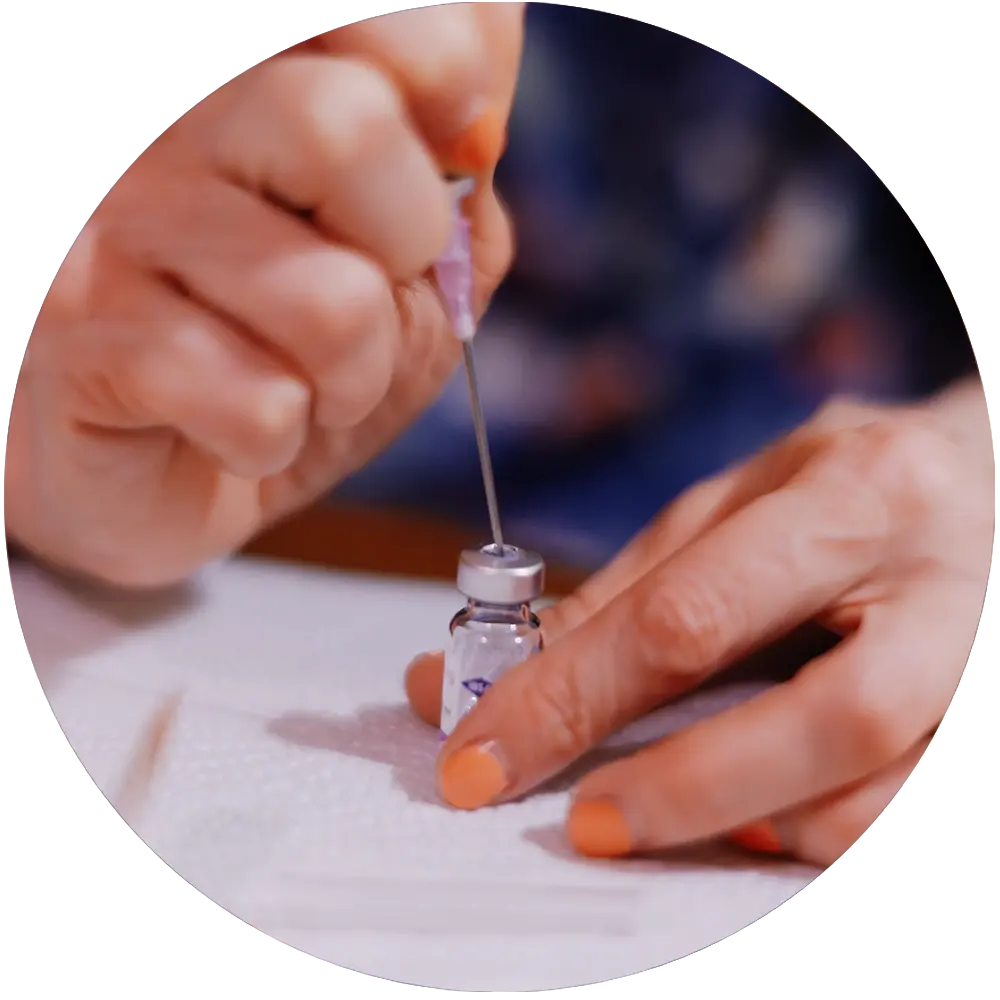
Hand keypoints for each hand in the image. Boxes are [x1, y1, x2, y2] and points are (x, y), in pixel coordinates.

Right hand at [7, 3, 524, 587]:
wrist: (173, 475)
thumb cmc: (289, 365)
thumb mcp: (405, 275)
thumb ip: (450, 185)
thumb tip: (487, 81)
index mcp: (245, 90)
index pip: (362, 16)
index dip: (442, 68)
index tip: (453, 137)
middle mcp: (164, 128)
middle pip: (345, 126)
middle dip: (407, 245)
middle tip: (366, 296)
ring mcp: (114, 225)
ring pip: (330, 301)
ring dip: (354, 378)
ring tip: (304, 386)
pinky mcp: (83, 335)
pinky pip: (262, 404)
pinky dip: (281, 440)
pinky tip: (234, 428)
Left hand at [406, 377, 993, 865]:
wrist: (972, 480)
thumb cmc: (834, 482)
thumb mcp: (722, 504)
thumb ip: (623, 595)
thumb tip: (502, 681)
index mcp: (852, 494)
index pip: (692, 615)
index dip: (575, 696)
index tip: (486, 756)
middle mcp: (928, 582)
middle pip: (818, 720)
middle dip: (676, 789)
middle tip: (580, 825)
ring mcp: (963, 664)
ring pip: (862, 787)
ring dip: (732, 821)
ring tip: (644, 815)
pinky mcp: (961, 725)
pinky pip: (878, 810)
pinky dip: (786, 828)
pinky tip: (731, 813)